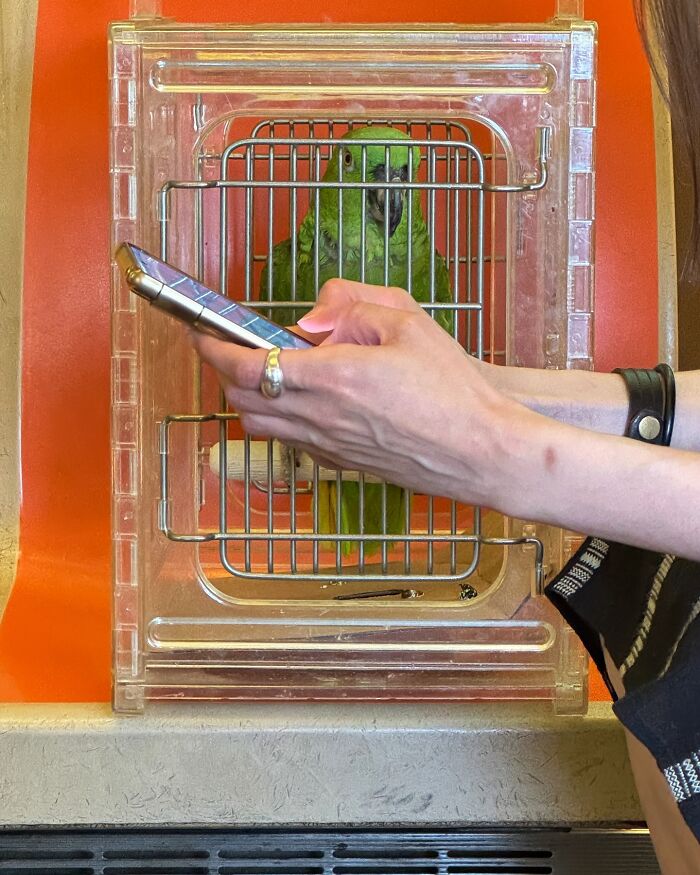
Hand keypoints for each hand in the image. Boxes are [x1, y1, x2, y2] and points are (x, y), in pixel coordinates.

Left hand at [190, 279, 527, 506]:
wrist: (479, 452)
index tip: (201, 331)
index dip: (213, 347)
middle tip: (231, 346)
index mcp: (333, 376)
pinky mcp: (339, 462)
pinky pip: (288, 441)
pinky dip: (277, 419)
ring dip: (248, 397)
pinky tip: (304, 402)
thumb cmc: (452, 390)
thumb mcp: (409, 322)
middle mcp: (320, 416)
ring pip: (258, 424)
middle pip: (241, 397)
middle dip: (224, 369)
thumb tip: (308, 317)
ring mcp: (326, 445)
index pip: (246, 365)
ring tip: (269, 373)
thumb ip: (352, 306)